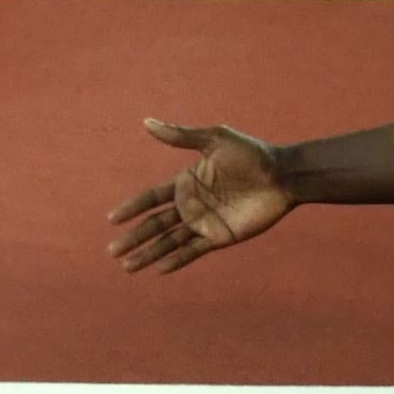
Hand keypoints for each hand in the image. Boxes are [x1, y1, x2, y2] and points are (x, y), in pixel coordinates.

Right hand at [107, 119, 293, 273]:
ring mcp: (204, 223)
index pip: (151, 199)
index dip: (132, 208)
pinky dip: (176, 261)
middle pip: (154, 225)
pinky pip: (192, 251)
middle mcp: (191, 206)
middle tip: (112, 251)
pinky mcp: (219, 237)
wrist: (282, 176)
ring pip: (168, 242)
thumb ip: (181, 136)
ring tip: (127, 267)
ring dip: (148, 254)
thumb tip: (146, 122)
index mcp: (186, 183)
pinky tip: (159, 270)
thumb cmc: (251, 154)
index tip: (112, 219)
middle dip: (133, 238)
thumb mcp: (215, 139)